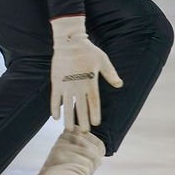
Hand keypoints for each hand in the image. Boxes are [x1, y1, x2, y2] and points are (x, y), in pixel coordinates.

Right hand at [50, 15, 122, 131]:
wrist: (69, 42)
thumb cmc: (88, 51)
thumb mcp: (103, 60)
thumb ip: (110, 74)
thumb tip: (120, 85)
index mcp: (90, 82)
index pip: (93, 102)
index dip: (94, 114)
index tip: (96, 124)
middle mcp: (78, 85)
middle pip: (81, 107)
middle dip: (82, 121)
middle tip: (83, 132)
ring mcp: (66, 85)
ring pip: (67, 106)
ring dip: (68, 118)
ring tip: (69, 129)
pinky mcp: (56, 82)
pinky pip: (54, 98)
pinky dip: (54, 108)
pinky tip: (55, 117)